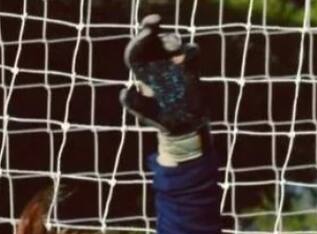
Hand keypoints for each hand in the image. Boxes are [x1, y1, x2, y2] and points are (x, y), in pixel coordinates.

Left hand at [120, 15, 206, 136]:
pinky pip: (191, 51)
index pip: (137, 50)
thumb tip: (125, 91)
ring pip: (172, 41)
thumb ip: (133, 103)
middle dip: (151, 29)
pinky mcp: (191, 66)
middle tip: (154, 23)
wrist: (181, 126)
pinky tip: (185, 57)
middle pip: (153, 39)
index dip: (140, 40)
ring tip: (173, 48)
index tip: (146, 33)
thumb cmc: (159, 117)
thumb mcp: (143, 113)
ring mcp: (175, 62)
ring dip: (171, 40)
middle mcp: (157, 62)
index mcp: (142, 69)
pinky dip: (189, 51)